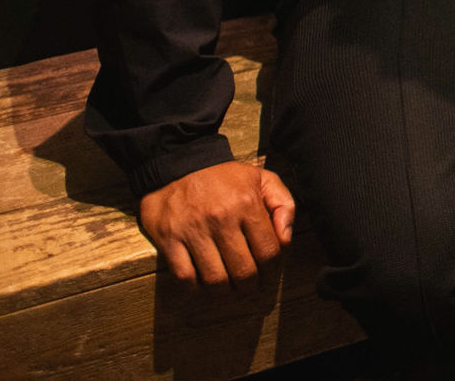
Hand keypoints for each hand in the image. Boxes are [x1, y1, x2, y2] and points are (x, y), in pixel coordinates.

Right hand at [138, 160, 294, 289]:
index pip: (268, 252)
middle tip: (250, 287)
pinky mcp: (168, 239)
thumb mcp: (262, 179)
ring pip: (215, 279)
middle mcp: (221, 219)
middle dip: (251, 286)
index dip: (273, 270)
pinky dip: (196, 288)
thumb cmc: (224, 177)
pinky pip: (185, 277)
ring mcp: (193, 231)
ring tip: (229, 289)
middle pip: (243, 271)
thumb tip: (285, 238)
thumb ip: (283, 205)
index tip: (269, 273)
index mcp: (247, 204)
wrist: (178, 162)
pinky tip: (203, 284)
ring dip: (225, 292)